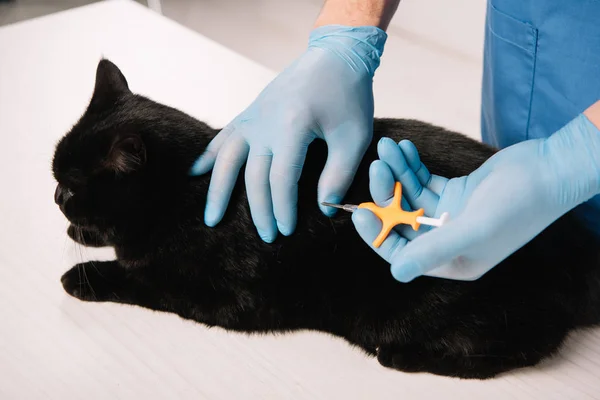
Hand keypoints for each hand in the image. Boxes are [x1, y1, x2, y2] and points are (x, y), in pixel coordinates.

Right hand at [190, 25, 386, 242]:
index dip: (283, 208)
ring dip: (218, 190)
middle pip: (254, 176)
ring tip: (211, 218)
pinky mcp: (250, 112)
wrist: (334, 56)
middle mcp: (265, 123)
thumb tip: (323, 208)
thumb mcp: (354, 136)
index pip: (281, 179)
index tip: (287, 231)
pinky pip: (223, 137)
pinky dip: (208, 156)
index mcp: (292, 127)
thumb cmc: (349, 96)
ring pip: (227, 159)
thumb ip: (339, 174)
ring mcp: (253, 116)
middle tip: (265, 237)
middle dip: (258, 210)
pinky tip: (194, 173)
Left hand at [352, 112, 599, 281]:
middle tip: (377, 164)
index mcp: (452, 262)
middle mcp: (448, 241)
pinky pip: (425, 181)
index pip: (402, 254)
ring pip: (411, 196)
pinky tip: (403, 147)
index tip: (359, 212)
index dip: (378, 235)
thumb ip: (434, 250)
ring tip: (388, 146)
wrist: (552, 169)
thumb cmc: (519, 203)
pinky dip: (412, 165)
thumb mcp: (474, 229)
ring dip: (397, 172)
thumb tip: (395, 274)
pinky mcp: (457, 193)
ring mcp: (451, 216)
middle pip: (402, 220)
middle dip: (387, 193)